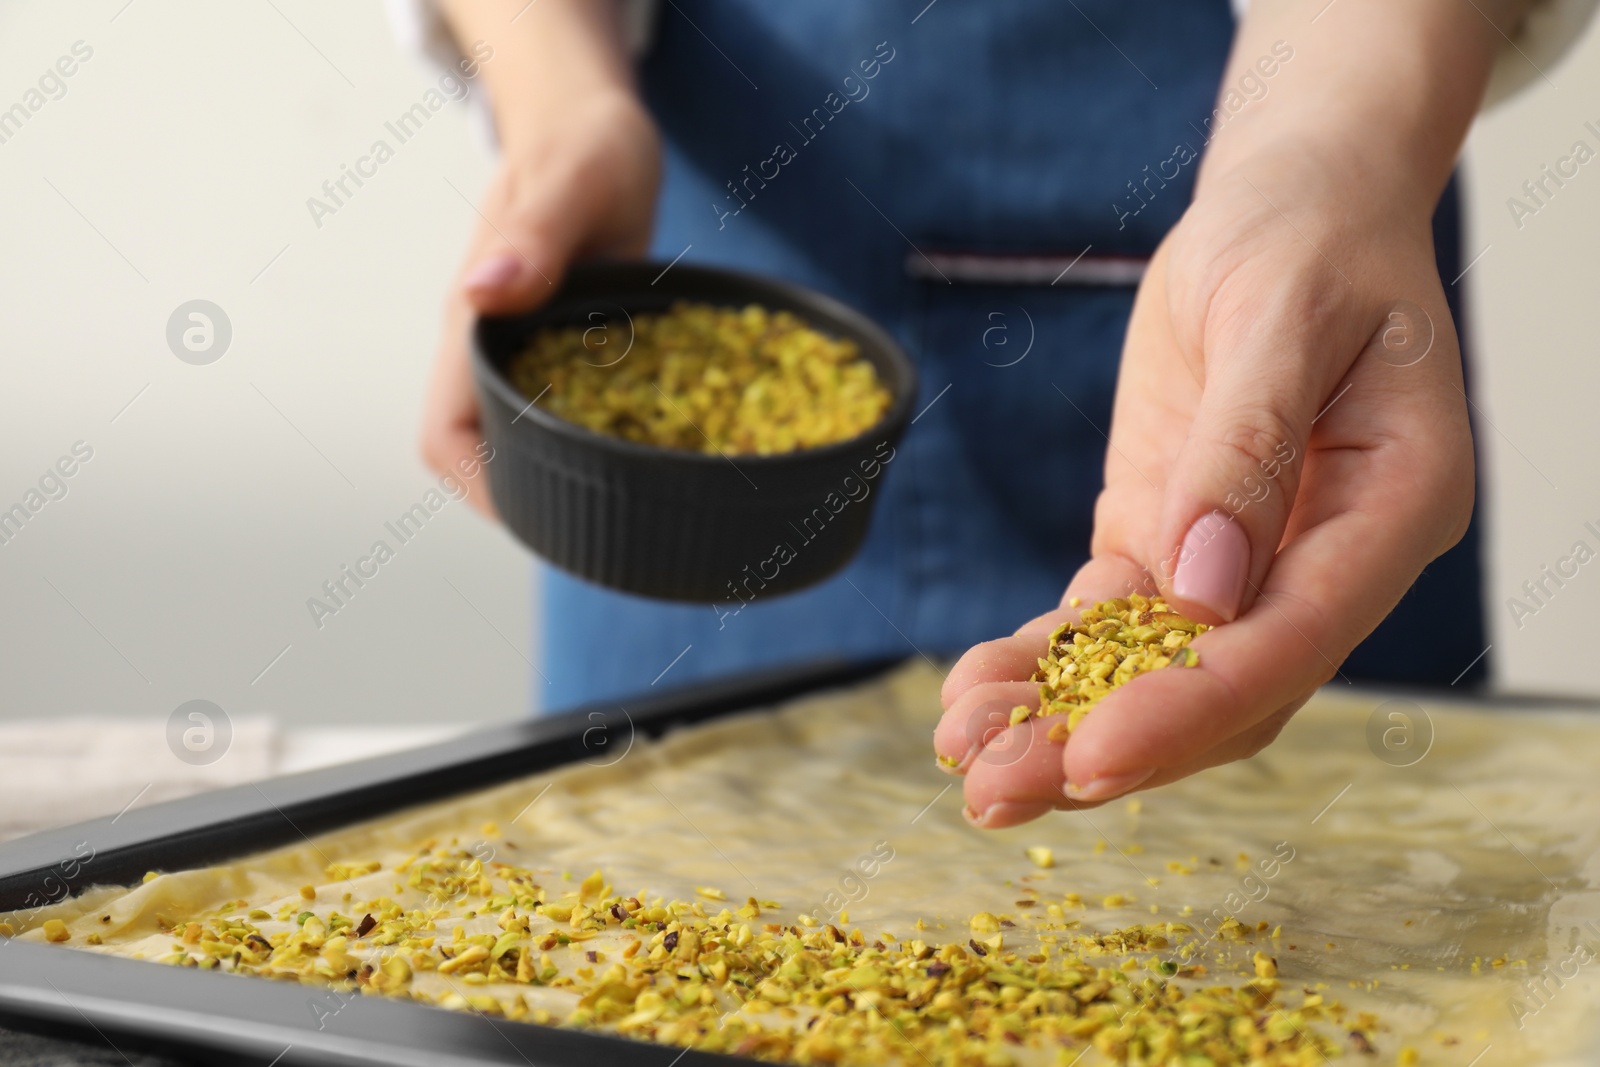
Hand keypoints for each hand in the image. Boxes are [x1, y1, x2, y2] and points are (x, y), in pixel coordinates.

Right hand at [421, 90, 660, 515]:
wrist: (592, 120)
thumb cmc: (584, 143)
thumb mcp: (573, 180)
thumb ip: (534, 236)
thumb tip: (484, 295)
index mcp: (477, 320)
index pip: (447, 433)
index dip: (480, 487)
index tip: (538, 515)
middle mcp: (493, 343)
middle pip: (482, 450)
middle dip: (529, 496)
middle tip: (606, 526)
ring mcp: (527, 348)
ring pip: (524, 433)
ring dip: (565, 471)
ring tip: (634, 505)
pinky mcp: (564, 345)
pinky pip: (566, 407)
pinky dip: (603, 436)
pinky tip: (658, 452)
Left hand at [935, 144, 1474, 826]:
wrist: (1287, 209)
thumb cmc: (1309, 242)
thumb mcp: (1283, 315)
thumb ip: (1248, 446)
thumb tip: (1207, 584)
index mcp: (1391, 508)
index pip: (1296, 639)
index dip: (1195, 704)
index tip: (1097, 753)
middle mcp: (1324, 560)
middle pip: (1223, 691)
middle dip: (1108, 747)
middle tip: (994, 790)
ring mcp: (1244, 563)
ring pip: (1156, 674)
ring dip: (1059, 720)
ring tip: (961, 750)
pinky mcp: (1172, 543)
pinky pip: (1109, 624)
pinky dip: (1044, 662)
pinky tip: (975, 691)